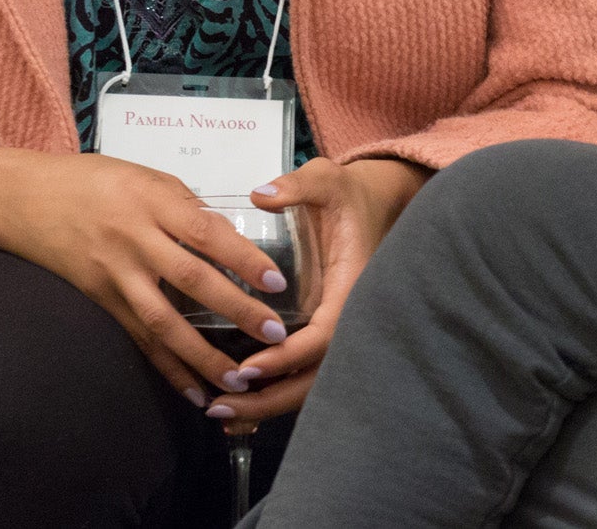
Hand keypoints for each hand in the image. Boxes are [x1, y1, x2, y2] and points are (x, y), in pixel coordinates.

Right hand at [0, 148, 294, 409]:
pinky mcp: (101, 301)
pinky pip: (139, 339)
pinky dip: (167, 368)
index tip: (277, 282)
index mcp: (152, 202)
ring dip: (204, 355)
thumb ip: (187, 208)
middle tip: (276, 334)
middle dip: (236, 310)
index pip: (206, 233)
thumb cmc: (94, 181)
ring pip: (164, 322)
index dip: (243, 258)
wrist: (24, 200)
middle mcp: (133, 240)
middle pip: (192, 279)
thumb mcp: (147, 177)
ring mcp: (115, 276)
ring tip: (241, 379)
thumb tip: (231, 239)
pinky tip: (195, 391)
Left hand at [202, 157, 428, 431]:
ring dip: (267, 404)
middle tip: (221, 407)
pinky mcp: (324, 334)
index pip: (323, 335)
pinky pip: (303, 374)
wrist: (375, 204)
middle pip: (316, 376)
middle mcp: (348, 317)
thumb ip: (297, 186)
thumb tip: (262, 194)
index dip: (287, 357)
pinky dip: (273, 394)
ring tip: (220, 414)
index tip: (248, 367)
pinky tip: (238, 409)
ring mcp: (337, 330)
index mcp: (352, 286)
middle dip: (270, 397)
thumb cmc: (347, 195)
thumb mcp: (326, 181)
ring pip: (309, 383)